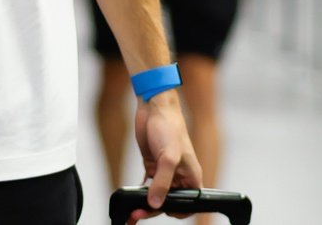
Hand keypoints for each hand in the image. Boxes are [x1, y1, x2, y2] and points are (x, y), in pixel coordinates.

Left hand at [130, 91, 201, 221]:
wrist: (154, 108)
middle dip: (153, 211)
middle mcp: (180, 177)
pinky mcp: (152, 166)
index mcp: (191, 177)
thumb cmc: (169, 127)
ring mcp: (165, 172)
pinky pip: (147, 186)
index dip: (175, 212)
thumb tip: (155, 204)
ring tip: (130, 212)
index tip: (159, 213)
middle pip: (168, 202)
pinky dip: (139, 193)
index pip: (187, 205)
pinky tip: (130, 199)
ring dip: (144, 205)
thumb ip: (162, 182)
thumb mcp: (168, 157)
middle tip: (136, 215)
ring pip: (156, 195)